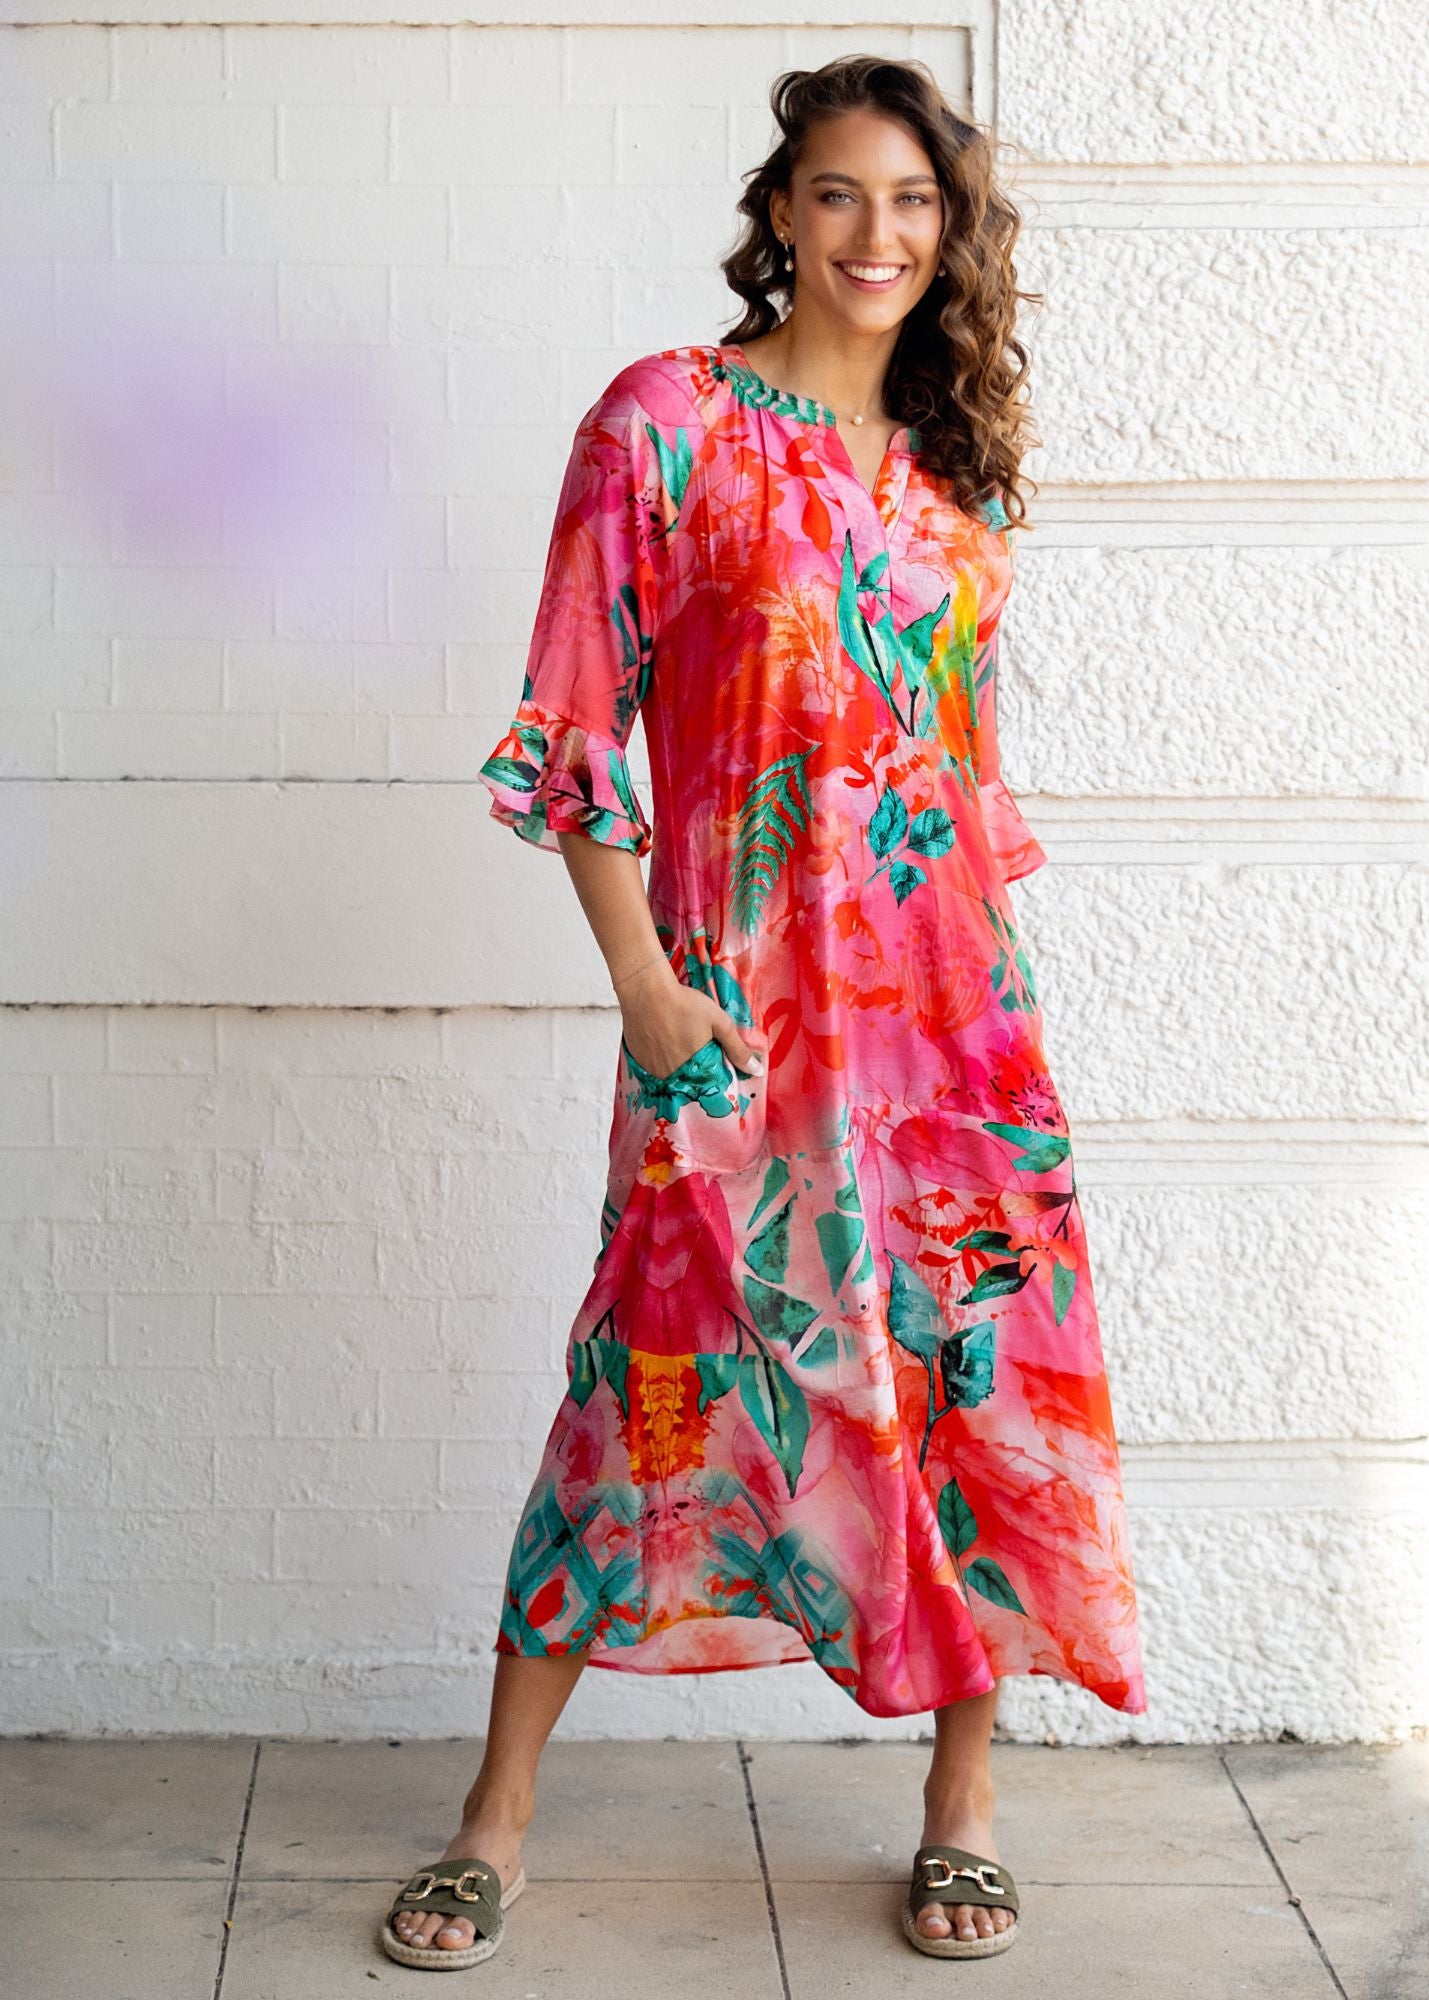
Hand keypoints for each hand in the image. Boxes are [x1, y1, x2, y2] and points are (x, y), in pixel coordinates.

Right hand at [617, 961, 763, 1078]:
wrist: (646, 991)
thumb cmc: (685, 1003)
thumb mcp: (719, 1022)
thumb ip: (737, 1048)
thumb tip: (756, 1071)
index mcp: (694, 1069)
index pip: (709, 1085)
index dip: (714, 1073)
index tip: (715, 1059)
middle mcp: (672, 1075)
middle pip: (689, 1082)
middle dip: (696, 1070)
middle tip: (693, 1044)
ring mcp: (653, 1070)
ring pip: (671, 1077)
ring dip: (678, 1066)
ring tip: (678, 1041)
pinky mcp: (639, 1062)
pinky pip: (654, 1070)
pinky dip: (661, 1061)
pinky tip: (663, 1042)